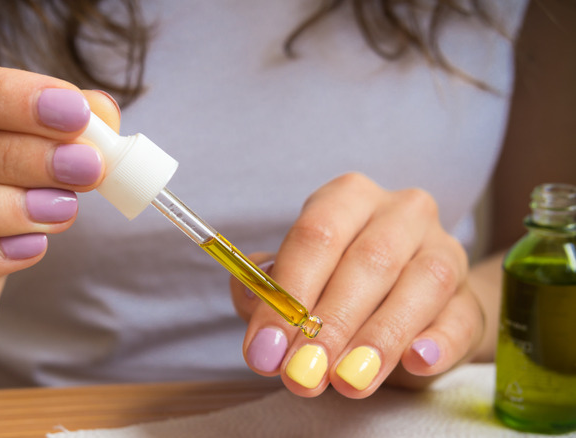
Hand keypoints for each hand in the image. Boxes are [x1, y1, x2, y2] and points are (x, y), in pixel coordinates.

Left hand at [231, 173, 483, 397]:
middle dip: (330, 324)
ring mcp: (443, 250)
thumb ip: (268, 291)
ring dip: (379, 338)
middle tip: (302, 373)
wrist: (407, 307)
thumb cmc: (338, 287)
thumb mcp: (298, 284)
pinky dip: (438, 342)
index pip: (315, 235)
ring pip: (420, 285)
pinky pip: (460, 317)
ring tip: (347, 380)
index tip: (266, 347)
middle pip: (368, 260)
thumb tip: (251, 298)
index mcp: (348, 198)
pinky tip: (416, 361)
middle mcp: (401, 213)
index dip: (288, 293)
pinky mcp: (471, 297)